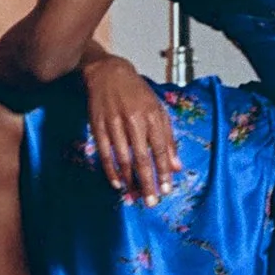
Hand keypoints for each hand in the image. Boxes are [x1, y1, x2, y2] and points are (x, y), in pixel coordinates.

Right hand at [85, 52, 178, 201]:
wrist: (109, 73)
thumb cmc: (137, 93)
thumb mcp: (158, 110)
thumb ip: (168, 138)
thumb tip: (177, 166)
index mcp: (152, 116)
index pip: (161, 150)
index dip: (164, 172)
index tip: (167, 190)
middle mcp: (134, 120)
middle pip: (142, 158)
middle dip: (147, 182)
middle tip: (151, 202)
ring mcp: (114, 123)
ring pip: (123, 158)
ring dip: (129, 180)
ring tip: (134, 196)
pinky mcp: (98, 125)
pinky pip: (104, 153)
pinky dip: (110, 170)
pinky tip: (116, 183)